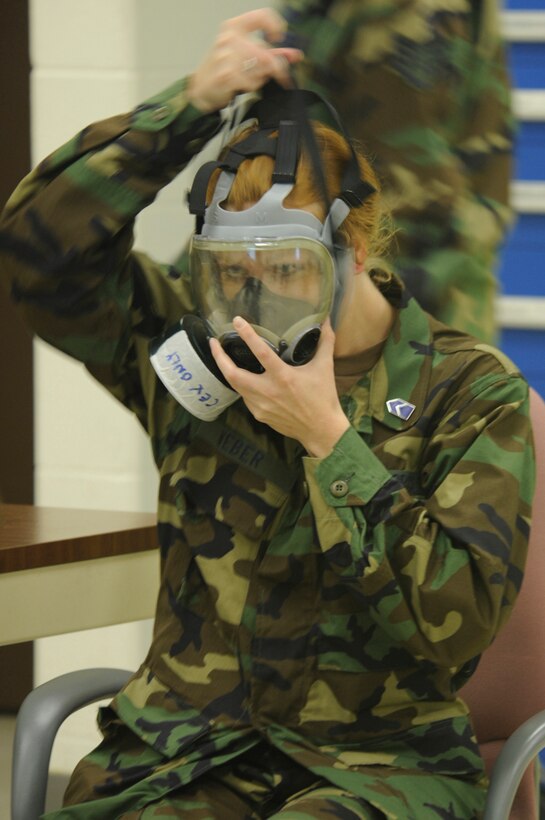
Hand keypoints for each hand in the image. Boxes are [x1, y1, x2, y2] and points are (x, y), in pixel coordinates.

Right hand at [187, 8, 302, 112]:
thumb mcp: (244, 54)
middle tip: (280, 75)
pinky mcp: (226, 76)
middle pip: (266, 52)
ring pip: (260, 68)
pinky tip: (244, 86)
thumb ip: (271, 53)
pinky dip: (252, 86)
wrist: (200, 89)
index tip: (278, 39)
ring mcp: (226, 57)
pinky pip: (251, 82)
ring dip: (261, 77)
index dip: (276, 26)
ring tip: (252, 79)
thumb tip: (296, 55)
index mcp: (234, 27)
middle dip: (276, 67)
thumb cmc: (223, 69)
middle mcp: (229, 38)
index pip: (262, 15)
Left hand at [210, 317, 349, 456]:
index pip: (261, 352)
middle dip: (219, 358)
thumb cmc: (323, 398)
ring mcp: (260, 405)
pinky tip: (243, 378)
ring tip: (222, 358)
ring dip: (227, 371)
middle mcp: (267, 391)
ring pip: (236, 386)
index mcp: (283, 377)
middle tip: (213, 343)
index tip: (236, 321)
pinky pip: (245, 397)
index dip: (247, 335)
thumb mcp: (325, 367)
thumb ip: (326, 342)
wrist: (321, 430)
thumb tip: (327, 321)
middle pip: (233, 374)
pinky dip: (241, 385)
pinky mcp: (259, 415)